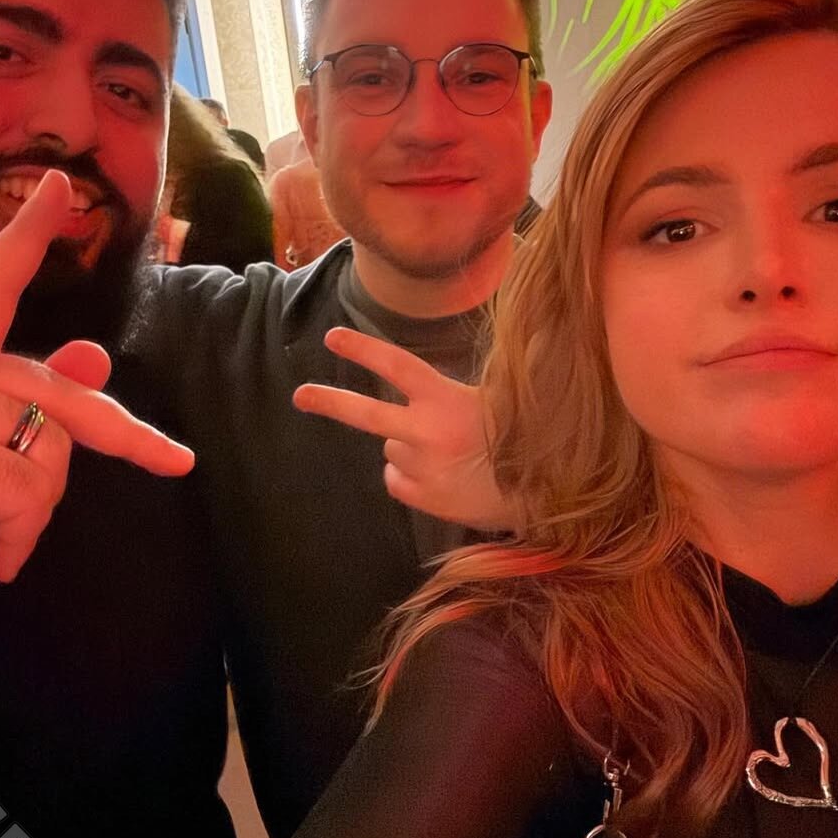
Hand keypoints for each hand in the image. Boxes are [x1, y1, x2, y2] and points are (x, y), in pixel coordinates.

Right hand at [0, 171, 192, 667]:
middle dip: (127, 434)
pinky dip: (22, 536)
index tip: (60, 188)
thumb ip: (33, 409)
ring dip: (40, 507)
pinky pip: (27, 492)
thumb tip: (93, 355)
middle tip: (177, 461)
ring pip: (52, 446)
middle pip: (61, 392)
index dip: (26, 237)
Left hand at [293, 327, 513, 531]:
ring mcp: (422, 468)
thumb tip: (466, 357)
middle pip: (367, 414)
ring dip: (408, 446)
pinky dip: (409, 475)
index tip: (333, 338)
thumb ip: (462, 385)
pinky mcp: (422, 499)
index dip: (363, 350)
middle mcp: (428, 433)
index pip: (398, 366)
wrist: (538, 496)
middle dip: (330, 402)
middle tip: (300, 395)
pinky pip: (396, 478)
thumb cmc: (517, 438)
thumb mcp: (498, 399)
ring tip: (448, 453)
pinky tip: (441, 475)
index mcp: (447, 401)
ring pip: (393, 448)